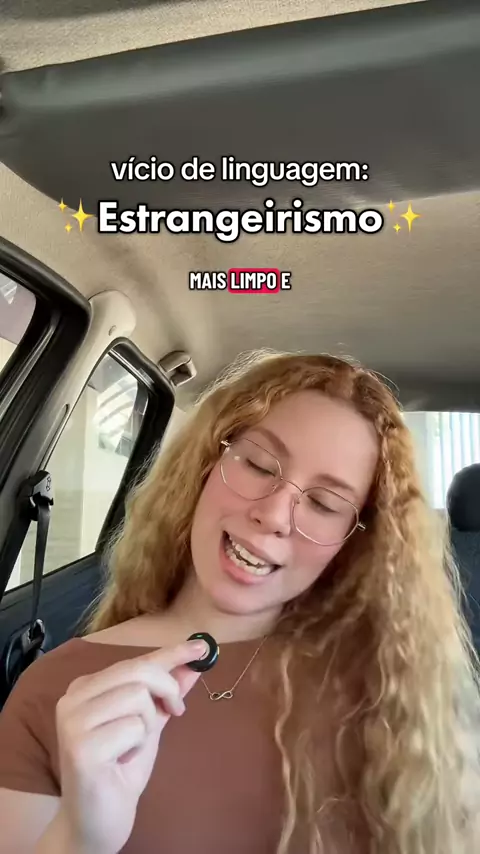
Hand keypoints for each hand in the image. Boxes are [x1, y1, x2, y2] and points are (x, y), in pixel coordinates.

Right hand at [54, 638, 206, 853]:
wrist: (96, 822)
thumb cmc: (120, 770)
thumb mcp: (149, 725)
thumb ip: (165, 694)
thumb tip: (192, 664)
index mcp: (85, 688)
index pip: (135, 661)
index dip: (171, 653)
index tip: (201, 646)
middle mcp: (72, 699)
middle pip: (138, 673)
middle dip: (167, 690)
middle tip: (176, 712)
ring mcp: (73, 722)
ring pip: (138, 698)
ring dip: (147, 727)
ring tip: (130, 749)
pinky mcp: (80, 747)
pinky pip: (134, 728)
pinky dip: (138, 747)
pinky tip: (119, 764)